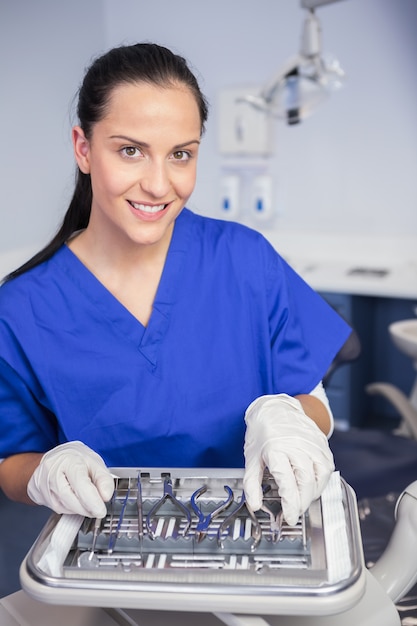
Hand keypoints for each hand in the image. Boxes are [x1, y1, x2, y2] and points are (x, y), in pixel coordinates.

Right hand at [27, 441, 114, 516]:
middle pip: (69, 499)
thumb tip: (106, 496)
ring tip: (87, 500)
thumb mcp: (95, 462)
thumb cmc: (75, 459)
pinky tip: (74, 499)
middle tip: (98, 510)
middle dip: (86, 508)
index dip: (92, 501)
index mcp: (68, 460)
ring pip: (63, 506)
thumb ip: (103, 479)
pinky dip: (70, 508)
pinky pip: (57, 508)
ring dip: (79, 509)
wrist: (54, 458)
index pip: (80, 484)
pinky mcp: (39, 495)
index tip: (101, 510)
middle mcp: (52, 472)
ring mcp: (42, 484)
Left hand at [243, 394, 333, 525]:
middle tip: (294, 512)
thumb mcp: (251, 458)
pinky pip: (327, 468)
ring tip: (302, 499)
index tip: (289, 517)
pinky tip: (311, 485)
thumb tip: (254, 505)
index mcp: (276, 449)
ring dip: (313, 493)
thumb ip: (252, 484)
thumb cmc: (262, 433)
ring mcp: (312, 444)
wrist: (276, 408)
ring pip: (320, 476)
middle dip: (302, 502)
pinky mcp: (322, 443)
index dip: (290, 503)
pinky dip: (321, 481)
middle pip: (306, 481)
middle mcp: (297, 446)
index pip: (287, 482)